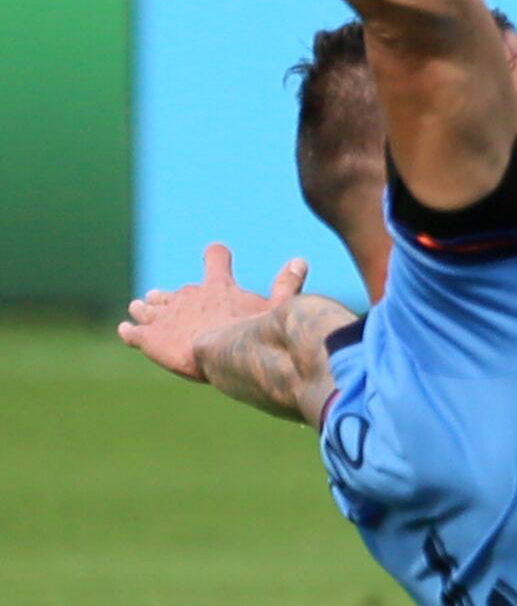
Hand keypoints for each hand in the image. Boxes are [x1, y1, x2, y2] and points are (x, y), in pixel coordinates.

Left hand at [119, 244, 304, 384]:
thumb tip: (300, 260)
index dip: (216, 256)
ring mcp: (166, 315)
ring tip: (138, 308)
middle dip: (170, 297)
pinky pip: (132, 331)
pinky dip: (129, 329)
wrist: (226, 352)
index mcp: (218, 287)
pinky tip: (126, 329)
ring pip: (148, 307)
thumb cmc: (256, 332)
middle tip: (166, 300)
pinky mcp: (148, 337)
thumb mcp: (278, 308)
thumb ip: (287, 285)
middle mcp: (188, 296)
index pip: (216, 258)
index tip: (215, 253)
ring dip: (145, 309)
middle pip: (175, 291)